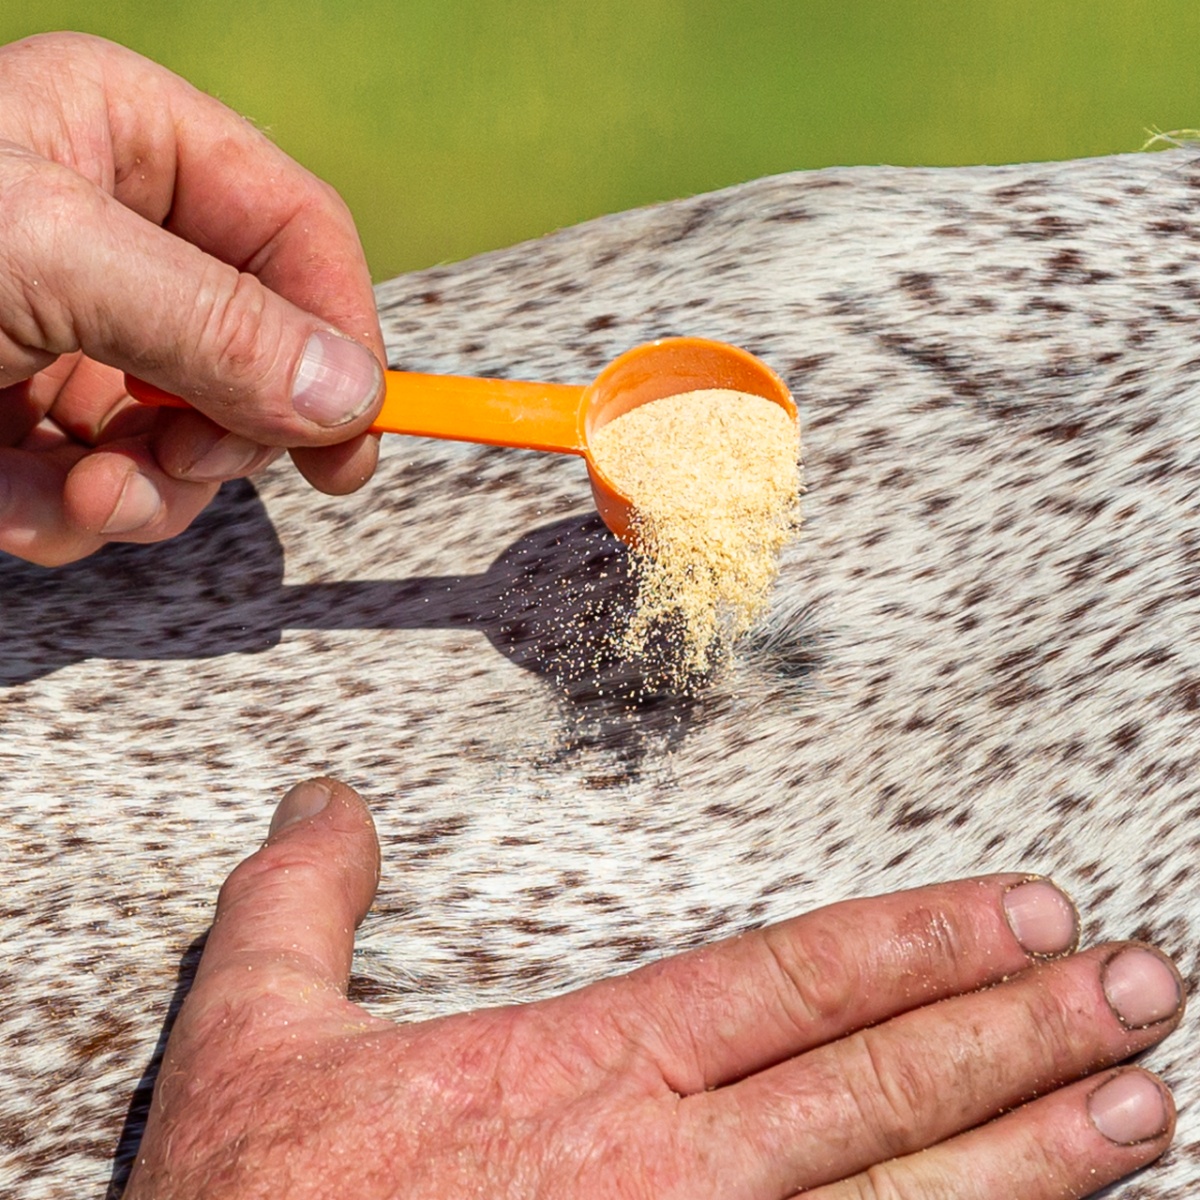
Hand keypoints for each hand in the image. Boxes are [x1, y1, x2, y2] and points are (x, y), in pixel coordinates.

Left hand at [0, 33, 385, 565]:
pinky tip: (6, 505)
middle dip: (221, 432)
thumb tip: (354, 396)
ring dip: (143, 490)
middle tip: (180, 465)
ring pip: (187, 435)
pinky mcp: (24, 417)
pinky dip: (64, 515)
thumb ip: (215, 324)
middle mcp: (112, 234)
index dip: (342, 331)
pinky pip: (103, 481)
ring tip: (73, 497)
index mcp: (130, 142)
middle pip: (258, 349)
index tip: (354, 439)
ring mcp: (72, 333)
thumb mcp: (43, 259)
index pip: (298, 232)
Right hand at [125, 779, 1182, 1198]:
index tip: (1022, 910)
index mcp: (586, 1077)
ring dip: (1033, 1159)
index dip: (919, 943)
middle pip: (881, 1089)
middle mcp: (667, 1177)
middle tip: (1139, 985)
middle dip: (1022, 1032)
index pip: (791, 983)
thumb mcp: (254, 1037)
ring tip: (1138, 1107)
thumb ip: (302, 903)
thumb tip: (328, 803)